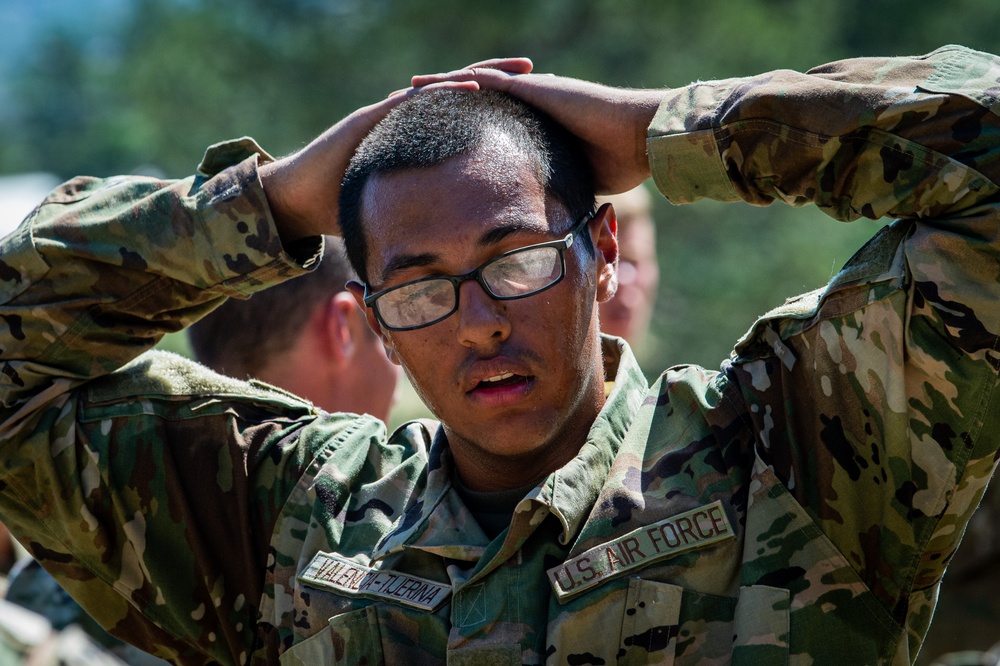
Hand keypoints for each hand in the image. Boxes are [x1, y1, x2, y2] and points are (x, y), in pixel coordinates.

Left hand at [412, 60, 665, 193]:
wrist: (638, 138)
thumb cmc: (618, 164)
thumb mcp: (572, 186)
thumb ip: (551, 198)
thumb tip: (543, 233)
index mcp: (533, 126)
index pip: (487, 127)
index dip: (459, 133)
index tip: (432, 145)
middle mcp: (528, 104)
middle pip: (473, 101)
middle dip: (440, 107)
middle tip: (405, 114)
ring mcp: (529, 92)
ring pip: (471, 85)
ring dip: (438, 89)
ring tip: (405, 94)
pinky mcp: (532, 88)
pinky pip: (484, 81)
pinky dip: (455, 82)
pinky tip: (428, 86)